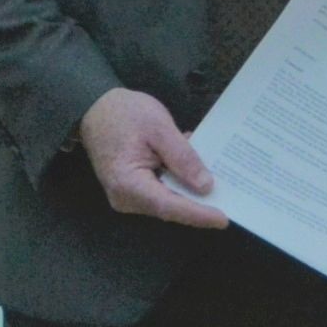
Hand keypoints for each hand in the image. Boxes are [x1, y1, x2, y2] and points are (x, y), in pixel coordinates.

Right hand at [78, 87, 229, 228]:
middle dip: (199, 204)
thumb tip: (205, 186)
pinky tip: (196, 169)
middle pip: (169, 207)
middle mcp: (125, 198)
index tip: (223, 218)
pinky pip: (160, 192)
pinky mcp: (132, 190)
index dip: (197, 214)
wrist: (95, 107)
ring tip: (219, 181)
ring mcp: (127, 196)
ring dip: (190, 191)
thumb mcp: (158, 127)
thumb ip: (182, 157)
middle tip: (231, 198)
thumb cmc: (124, 113)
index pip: (169, 206)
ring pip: (166, 201)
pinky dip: (178, 183)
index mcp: (128, 183)